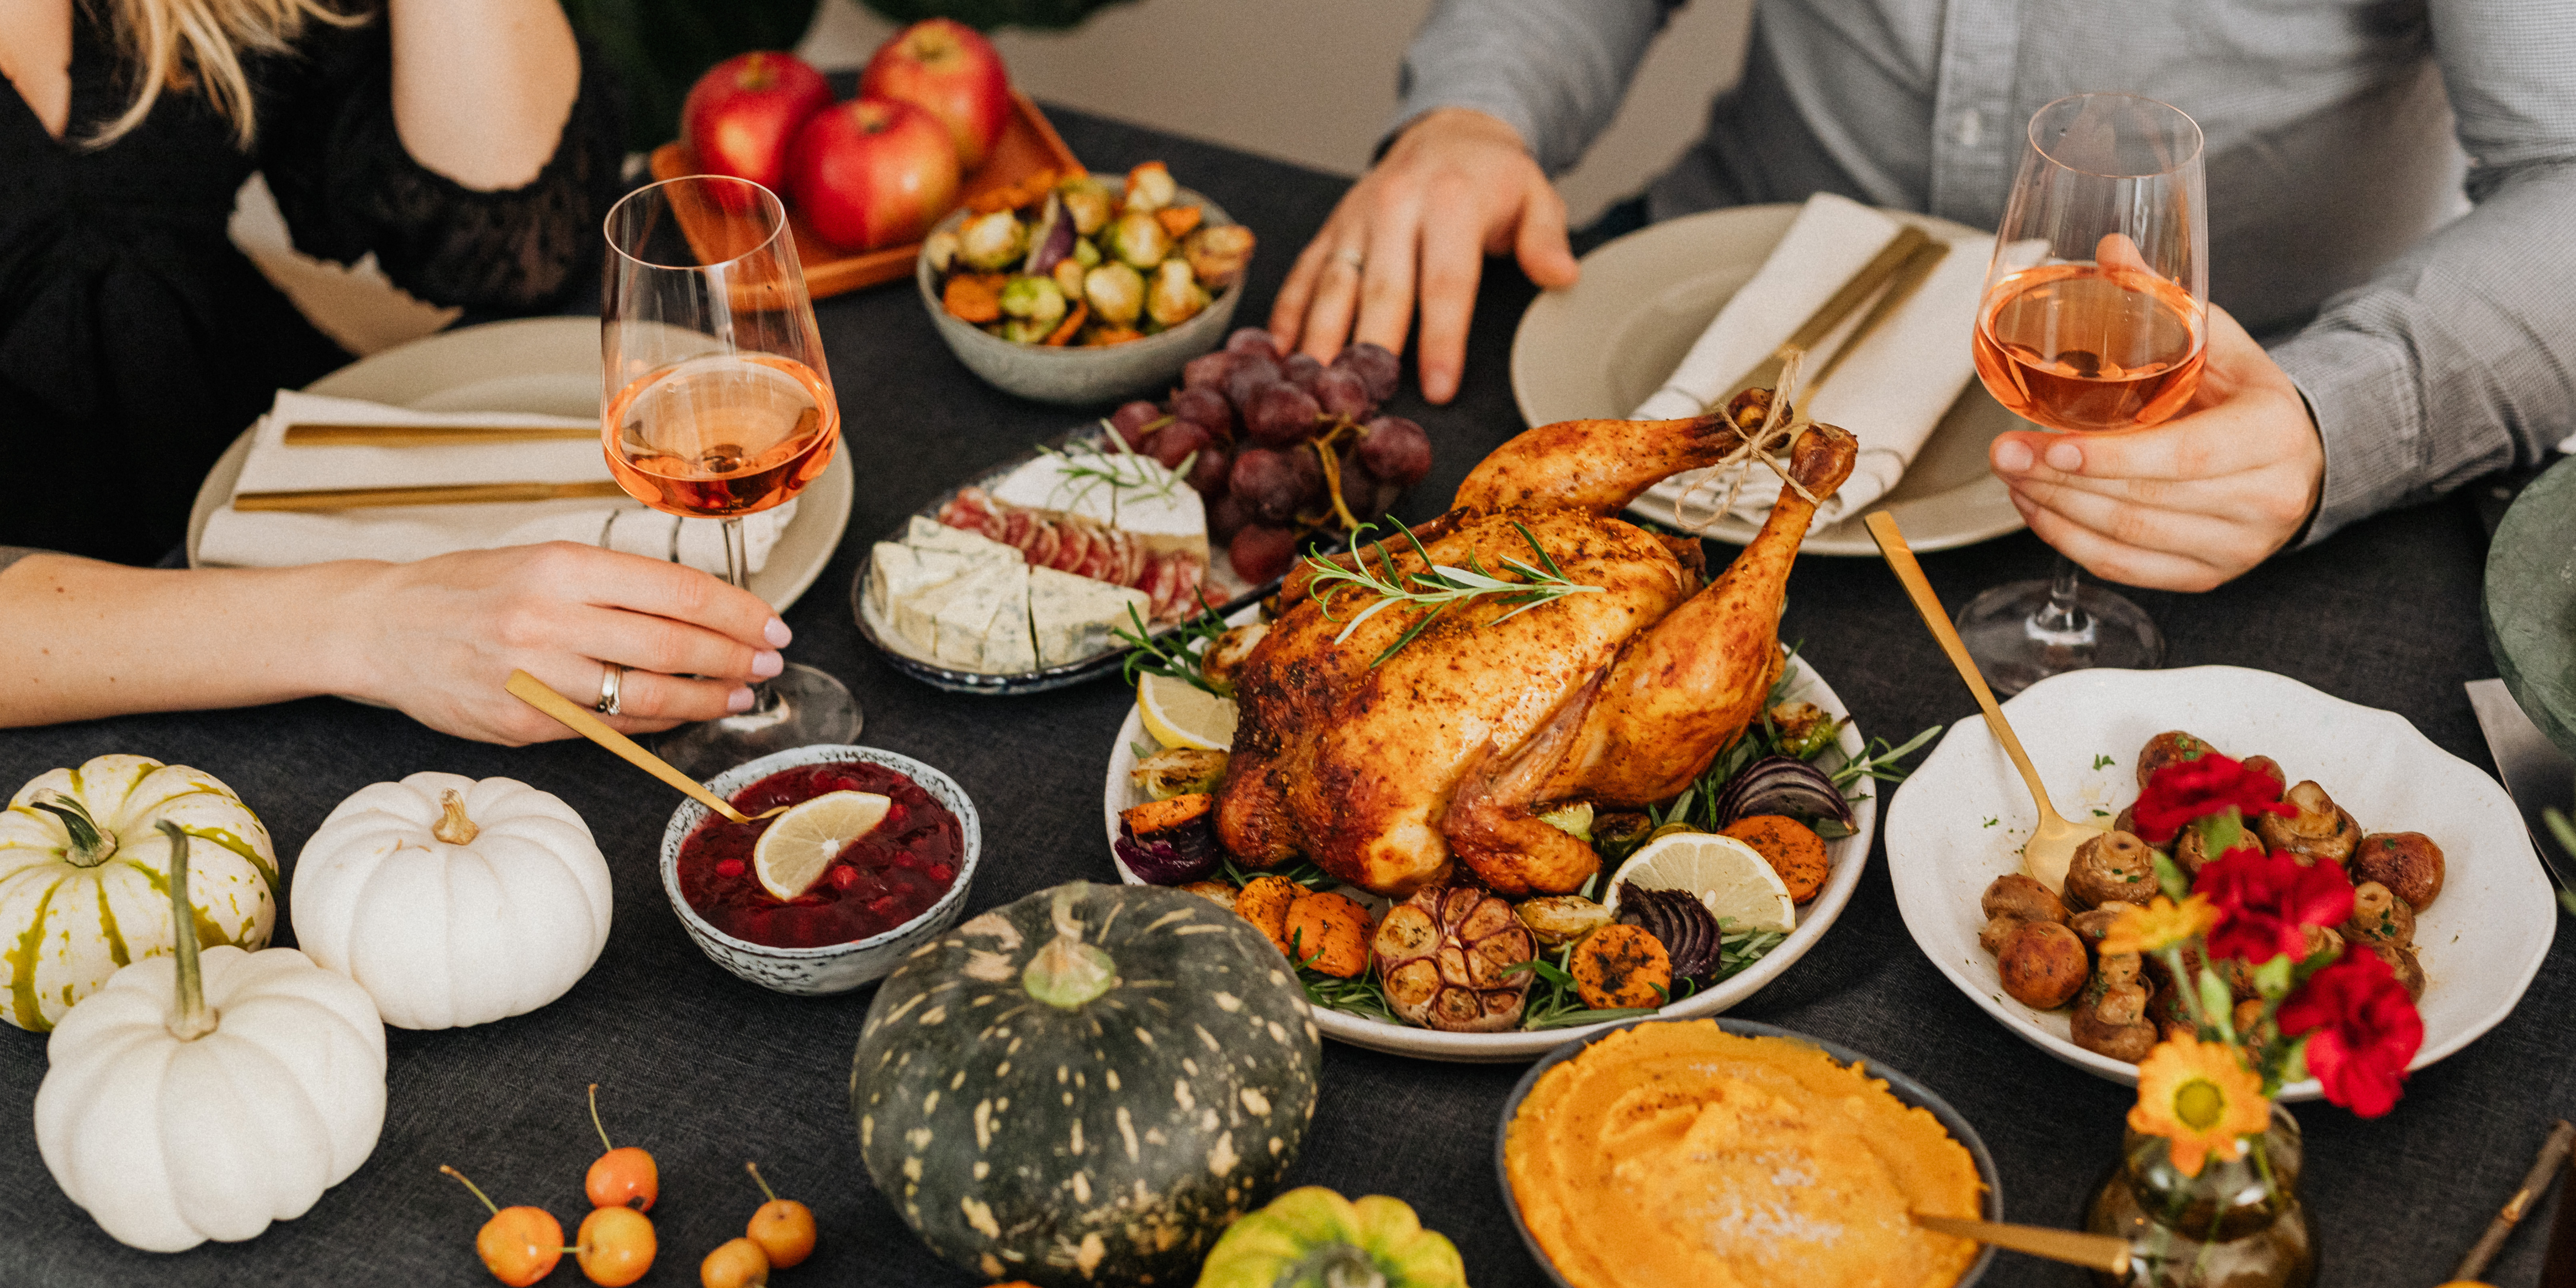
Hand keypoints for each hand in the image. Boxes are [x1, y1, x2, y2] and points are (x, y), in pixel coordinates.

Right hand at [339, 543, 789, 743]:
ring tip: (739, 693)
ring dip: (706, 699)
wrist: (381, 626)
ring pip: (647, 696)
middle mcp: (550, 620)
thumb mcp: (541, 560)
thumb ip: (614, 585)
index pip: (677, 592)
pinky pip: (608, 728)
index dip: (737, 612)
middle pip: (672, 645)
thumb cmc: (467, 589)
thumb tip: (696, 610)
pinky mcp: (523, 723)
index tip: (770, 624)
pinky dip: (654, 724)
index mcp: (561, 568)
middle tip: (769, 662)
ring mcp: (536, 677)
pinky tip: (680, 716)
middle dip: (735, 657)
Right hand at [1269, 107, 1579, 403]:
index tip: (1436, 389)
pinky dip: (1287, 313)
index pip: (1446, 283)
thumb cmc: (1493, 178)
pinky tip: (1277, 352)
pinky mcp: (1332, 229)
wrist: (1450, 131)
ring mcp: (1357, 219)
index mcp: (1451, 202)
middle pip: (1382, 290)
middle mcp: (1396, 206)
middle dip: (1371, 349)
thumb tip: (1560, 276)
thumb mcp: (1535, 196)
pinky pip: (1305, 273)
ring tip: (1310, 386)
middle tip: (1361, 402)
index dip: (1441, 340)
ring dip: (1319, 338)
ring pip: (1333, 285)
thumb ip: (1546, 238)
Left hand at [1990, 302, 2323, 591]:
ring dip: (2055, 510)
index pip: (2182, 455)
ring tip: (2010, 476)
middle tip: (2001, 453)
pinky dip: (2070, 541)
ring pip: (2127, 538)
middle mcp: (2264, 501)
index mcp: (2272, 436)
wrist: (2301, 458)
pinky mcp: (2209, 578)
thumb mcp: (2221, 342)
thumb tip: (2108, 250)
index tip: (2048, 443)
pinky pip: (2125, 568)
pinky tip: (2036, 509)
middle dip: (2059, 480)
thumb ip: (2164, 300)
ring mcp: (2237, 548)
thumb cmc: (2249, 396)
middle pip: (2142, 501)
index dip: (2110, 456)